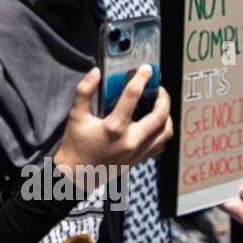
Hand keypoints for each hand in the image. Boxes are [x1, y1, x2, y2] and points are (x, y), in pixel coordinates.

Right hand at [53, 67, 172, 185]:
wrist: (77, 174)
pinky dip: (162, 132)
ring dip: (167, 116)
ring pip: (165, 132)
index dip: (141, 79)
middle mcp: (130, 141)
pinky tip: (155, 124)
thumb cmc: (76, 143)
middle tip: (159, 89)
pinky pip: (161, 144)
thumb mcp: (76, 115)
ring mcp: (137, 152)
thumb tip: (95, 72)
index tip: (147, 69)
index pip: (132, 97)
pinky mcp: (139, 159)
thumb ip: (85, 91)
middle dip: (164, 98)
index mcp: (113, 128)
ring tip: (160, 106)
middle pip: (159, 115)